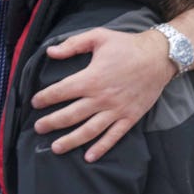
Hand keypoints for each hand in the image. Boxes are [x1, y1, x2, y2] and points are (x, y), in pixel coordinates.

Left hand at [33, 27, 173, 161]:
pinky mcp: (130, 117)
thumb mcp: (98, 37)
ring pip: (89, 130)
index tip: (35, 102)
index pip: (61, 91)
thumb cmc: (127, 45)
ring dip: (71, 141)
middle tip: (38, 128)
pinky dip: (101, 148)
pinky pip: (113, 136)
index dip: (45, 97)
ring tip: (55, 147)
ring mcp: (116, 110)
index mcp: (91, 78)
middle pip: (71, 115)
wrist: (159, 56)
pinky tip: (89, 157)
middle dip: (51, 123)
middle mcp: (101, 98)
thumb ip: (73, 44)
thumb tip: (50, 52)